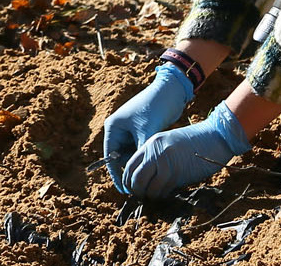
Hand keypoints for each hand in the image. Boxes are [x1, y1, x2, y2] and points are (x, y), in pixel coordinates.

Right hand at [102, 63, 192, 193]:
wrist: (170, 90)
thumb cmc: (154, 107)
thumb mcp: (146, 132)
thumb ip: (141, 153)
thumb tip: (141, 174)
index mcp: (113, 127)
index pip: (110, 157)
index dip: (116, 175)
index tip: (124, 191)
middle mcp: (119, 130)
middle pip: (120, 157)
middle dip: (129, 171)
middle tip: (139, 188)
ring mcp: (130, 130)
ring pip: (132, 154)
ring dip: (139, 165)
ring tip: (148, 180)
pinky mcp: (142, 131)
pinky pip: (141, 149)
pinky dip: (146, 158)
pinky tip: (154, 169)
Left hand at [121, 100, 251, 198]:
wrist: (216, 136)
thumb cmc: (196, 142)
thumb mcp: (170, 144)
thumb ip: (157, 158)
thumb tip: (146, 179)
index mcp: (151, 143)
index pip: (130, 165)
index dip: (128, 180)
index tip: (132, 188)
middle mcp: (154, 151)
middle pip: (134, 177)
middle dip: (135, 190)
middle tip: (141, 196)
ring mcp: (164, 161)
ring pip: (145, 185)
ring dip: (148, 195)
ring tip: (154, 196)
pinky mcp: (176, 171)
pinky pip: (161, 189)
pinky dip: (161, 195)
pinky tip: (165, 194)